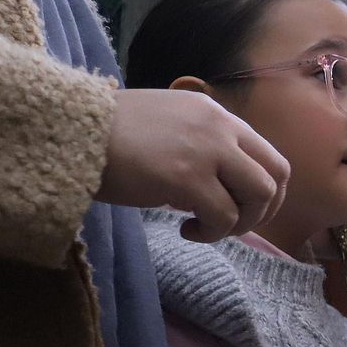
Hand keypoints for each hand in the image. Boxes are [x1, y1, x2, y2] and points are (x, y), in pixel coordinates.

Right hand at [97, 88, 290, 241]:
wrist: (70, 131)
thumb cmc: (111, 135)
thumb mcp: (169, 125)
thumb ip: (202, 144)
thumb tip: (227, 183)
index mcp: (216, 114)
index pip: (269, 155)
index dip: (267, 190)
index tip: (246, 209)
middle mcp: (219, 127)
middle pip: (275, 176)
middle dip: (263, 210)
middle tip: (233, 225)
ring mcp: (207, 151)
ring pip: (258, 196)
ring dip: (239, 223)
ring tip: (206, 228)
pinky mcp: (188, 177)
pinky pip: (224, 217)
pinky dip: (211, 233)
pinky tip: (186, 230)